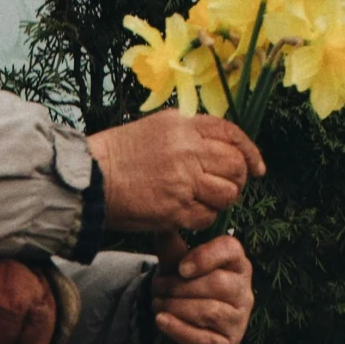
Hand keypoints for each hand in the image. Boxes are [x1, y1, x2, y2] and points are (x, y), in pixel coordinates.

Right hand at [88, 113, 264, 233]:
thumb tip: (217, 147)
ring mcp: (183, 180)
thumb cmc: (115, 156)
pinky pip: (207, 216)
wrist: (87, 180)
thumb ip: (187, 133)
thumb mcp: (154, 128)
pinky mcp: (175, 208)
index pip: (232, 134)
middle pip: (235, 165)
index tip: (257, 168)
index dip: (249, 152)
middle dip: (237, 179)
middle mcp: (188, 149)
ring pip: (227, 193)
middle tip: (225, 188)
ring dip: (220, 200)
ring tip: (202, 201)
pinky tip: (187, 214)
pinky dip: (202, 218)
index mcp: (183, 125)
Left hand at [150, 232, 253, 343]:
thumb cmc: (185, 291)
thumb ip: (172, 251)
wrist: (184, 330)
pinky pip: (202, 338)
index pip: (231, 250)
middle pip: (216, 283)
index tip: (181, 268)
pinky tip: (161, 321)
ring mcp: (238, 321)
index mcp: (237, 265)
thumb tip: (164, 230)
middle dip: (178, 286)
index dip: (205, 256)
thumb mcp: (176, 269)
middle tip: (157, 289)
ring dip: (175, 307)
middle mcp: (244, 292)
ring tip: (157, 304)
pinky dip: (177, 329)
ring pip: (208, 311)